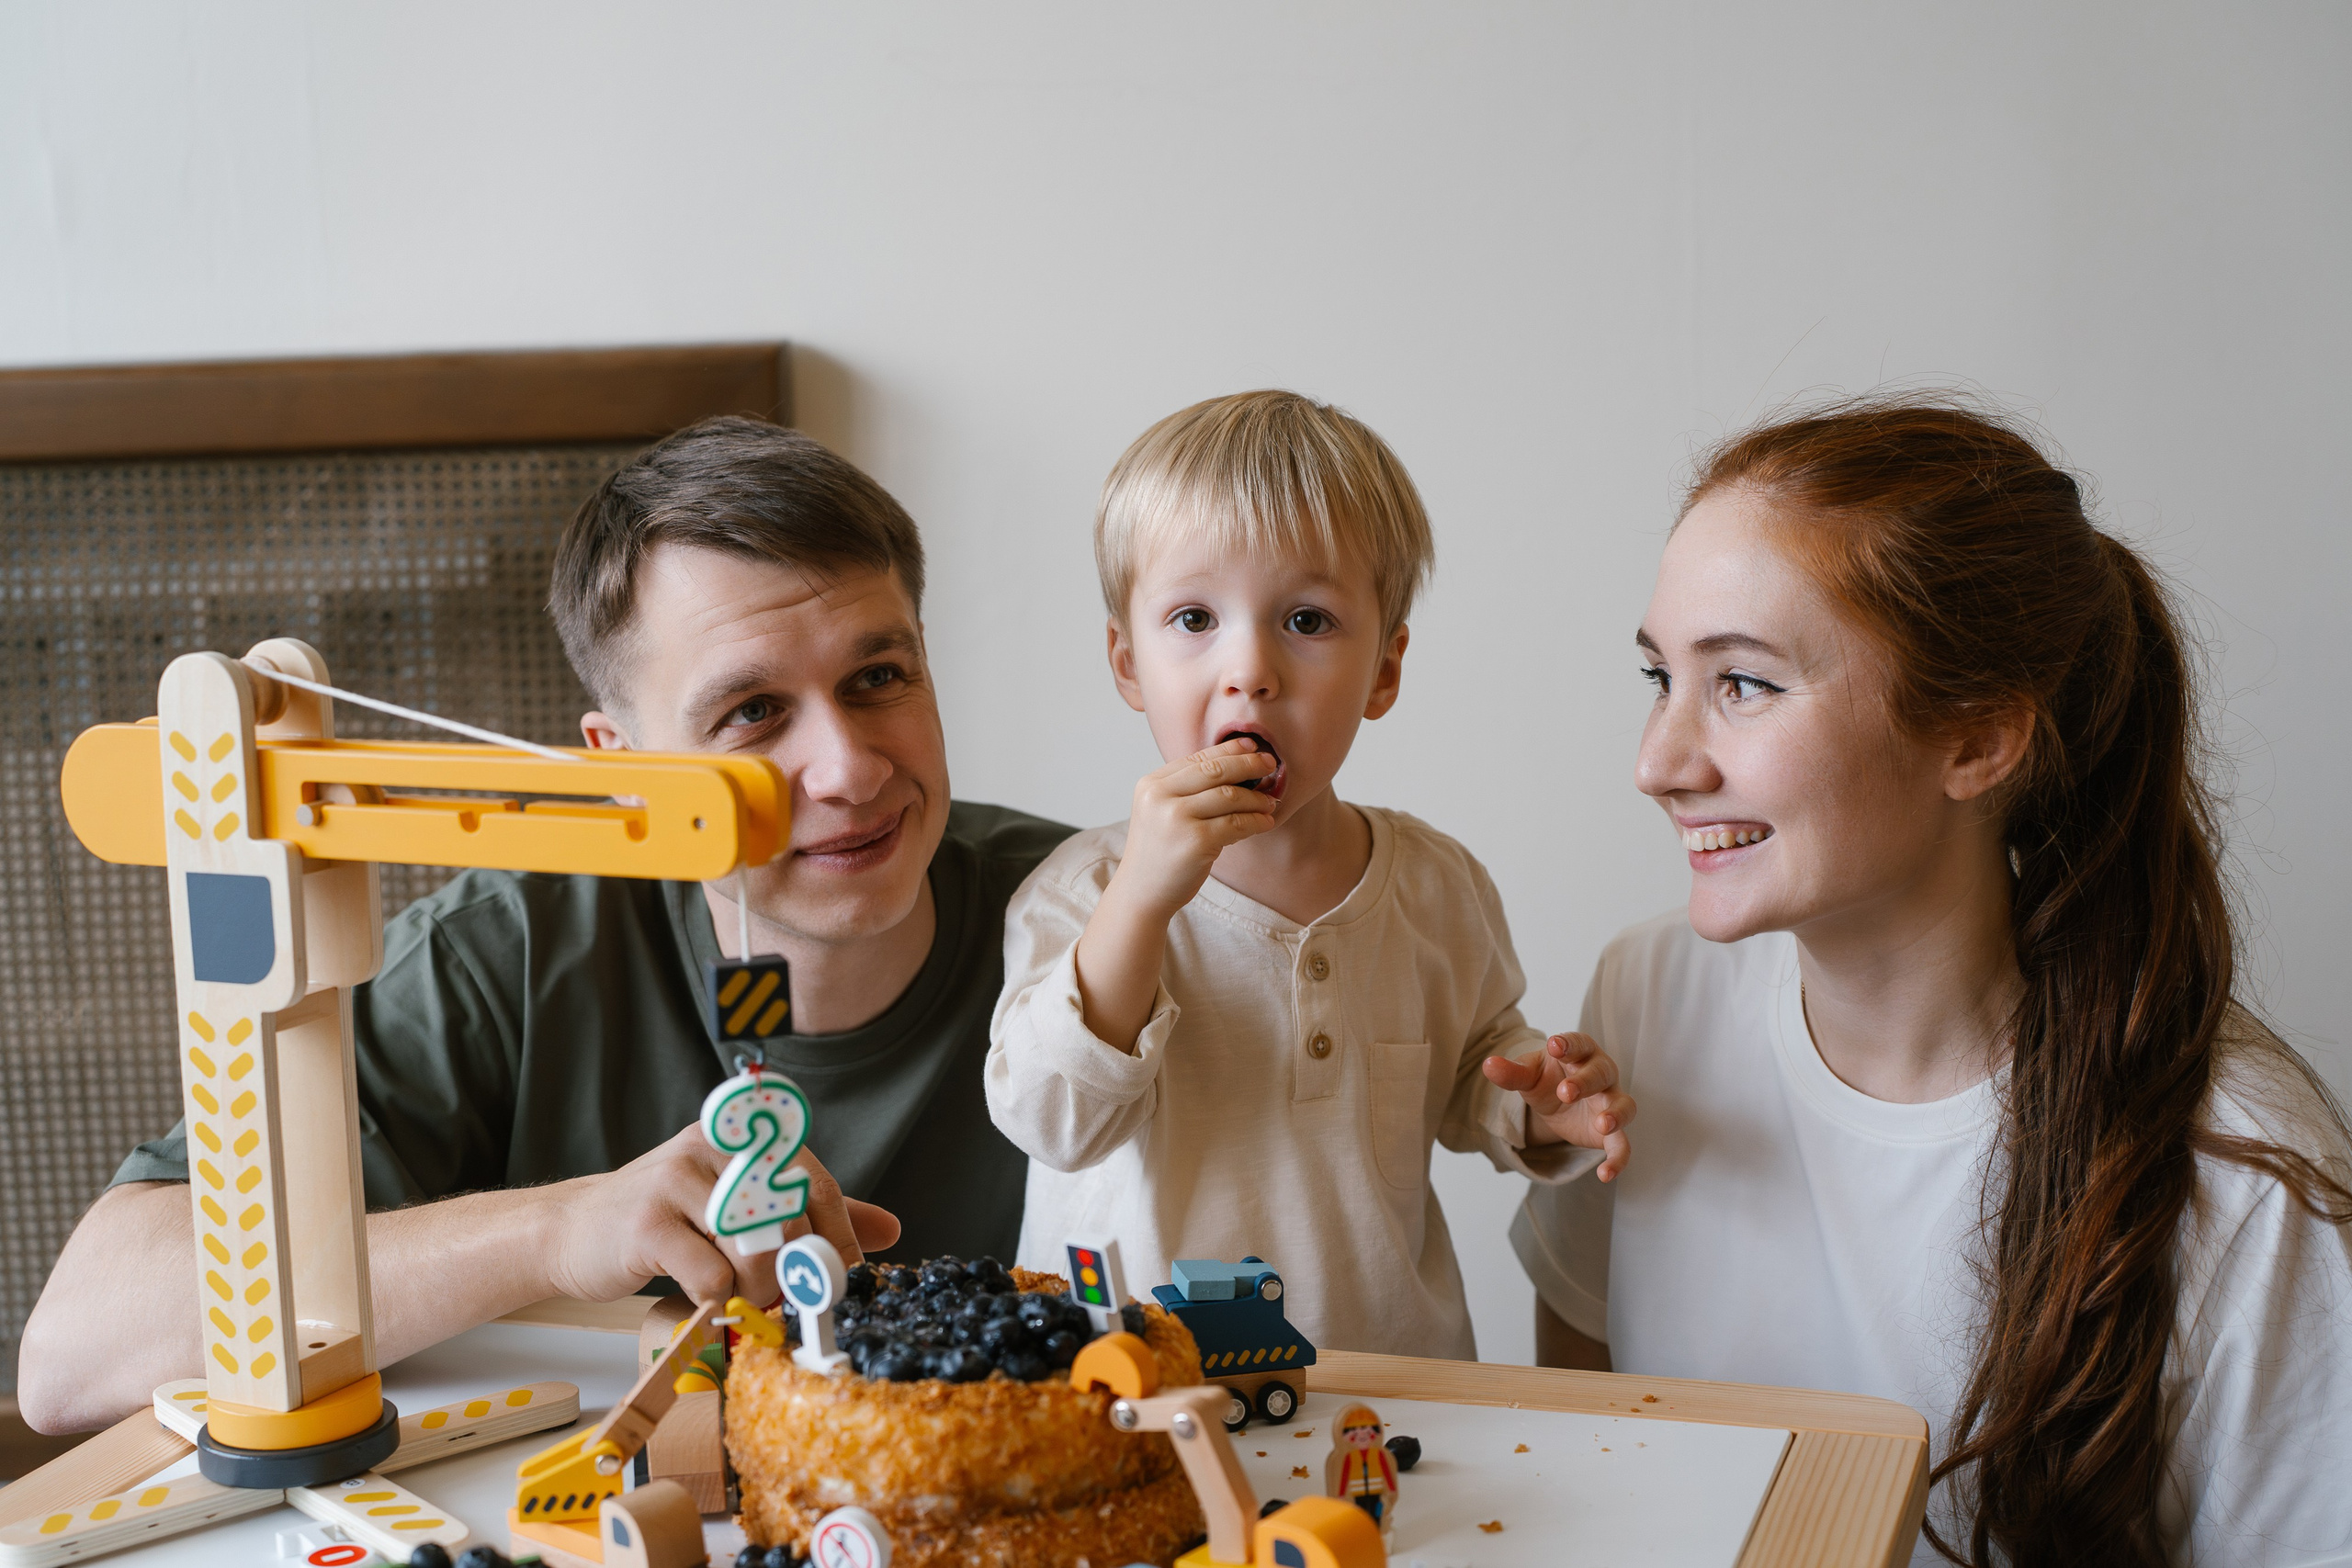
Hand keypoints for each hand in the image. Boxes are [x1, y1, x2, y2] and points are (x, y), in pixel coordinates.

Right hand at [541, 1123, 900, 1305]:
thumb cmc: (664, 1222)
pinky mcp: (645, 1222)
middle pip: (788, 1214)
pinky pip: (708, 1272)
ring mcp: (675, 1180)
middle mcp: (711, 1148)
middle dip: (797, 1268)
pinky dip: (716, 1299)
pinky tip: (704, 1300)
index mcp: (740, 1139)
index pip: (813, 1181)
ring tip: (743, 1301)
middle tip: (791, 1299)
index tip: (845, 1276)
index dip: (838, 1235)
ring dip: (758, 1289)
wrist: (572, 1231)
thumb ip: (809, 1215)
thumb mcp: (736, 1207)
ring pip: (752, 1246)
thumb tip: (890, 1229)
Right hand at [1107, 738, 1278, 918]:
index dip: (1229, 750)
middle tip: (1270, 764)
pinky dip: (1255, 821)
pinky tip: (1265, 822)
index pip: (1197, 759)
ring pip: (1230, 796)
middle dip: (1248, 765)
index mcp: (1151, 784)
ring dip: (1256, 798)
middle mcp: (1160, 796)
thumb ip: (1188, 790)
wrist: (1141, 892)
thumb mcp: (1162, 812)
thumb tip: (1237, 769)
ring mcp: (1176, 818)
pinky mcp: (1195, 842)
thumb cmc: (1159, 852)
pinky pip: (1236, 824)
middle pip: (1215, 771)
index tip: (1252, 747)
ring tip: (1269, 802)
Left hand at [1482, 1033, 1634, 1180]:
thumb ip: (1512, 1073)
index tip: (1555, 1046)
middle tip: (1566, 1092)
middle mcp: (1601, 1075)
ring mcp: (1610, 1102)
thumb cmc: (1548, 1079)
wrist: (1558, 1102)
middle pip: (1601, 1073)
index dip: (1569, 1044)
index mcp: (1580, 1053)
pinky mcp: (1612, 1132)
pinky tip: (1605, 1174)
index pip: (1579, 1043)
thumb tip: (1488, 1065)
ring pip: (1624, 1105)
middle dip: (1585, 1081)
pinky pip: (1622, 1145)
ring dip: (1615, 1114)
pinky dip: (1618, 1159)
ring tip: (1603, 1124)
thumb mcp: (1528, 1075)